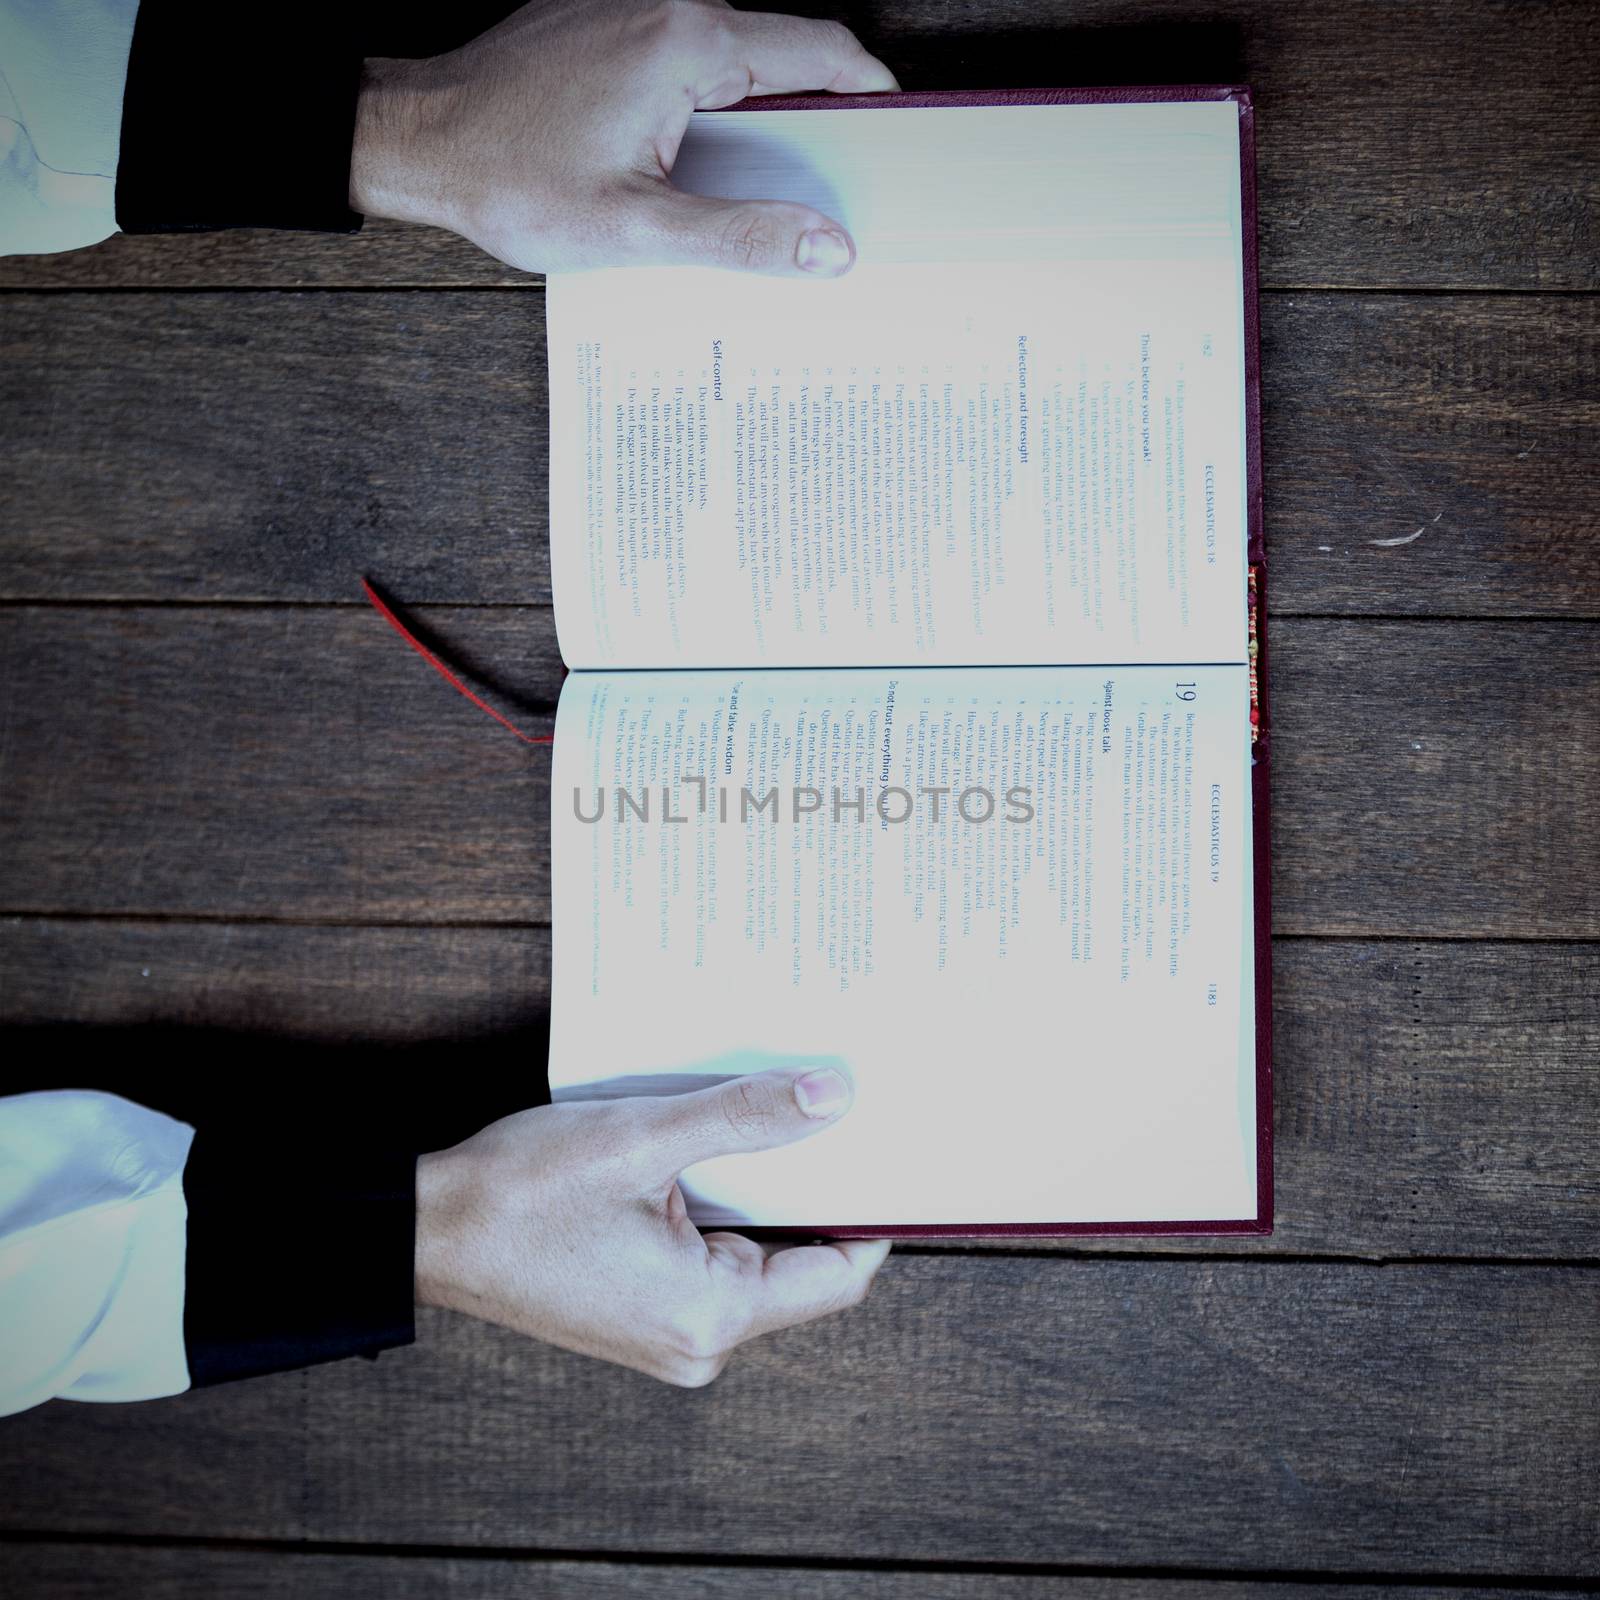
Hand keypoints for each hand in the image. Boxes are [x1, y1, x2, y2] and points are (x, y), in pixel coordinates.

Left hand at [348, 0, 898, 275]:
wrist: (415, 140)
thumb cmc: (511, 180)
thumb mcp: (639, 230)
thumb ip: (743, 237)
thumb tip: (828, 248)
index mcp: (689, 44)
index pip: (818, 49)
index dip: (868, 90)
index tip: (896, 131)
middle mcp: (665, 6)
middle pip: (777, 52)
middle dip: (816, 115)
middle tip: (834, 184)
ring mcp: (630, 9)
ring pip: (727, 58)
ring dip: (757, 116)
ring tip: (765, 188)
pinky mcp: (601, 27)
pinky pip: (679, 59)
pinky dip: (706, 107)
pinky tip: (697, 166)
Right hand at [414, 1065, 889, 1384]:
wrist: (426, 1228)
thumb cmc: (523, 1192)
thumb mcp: (643, 1138)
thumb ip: (744, 1117)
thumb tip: (832, 1098)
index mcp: (710, 1317)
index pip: (836, 1273)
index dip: (870, 1209)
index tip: (890, 1146)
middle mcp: (696, 1343)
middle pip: (796, 1263)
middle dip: (813, 1187)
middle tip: (833, 1111)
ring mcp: (665, 1333)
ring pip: (750, 1256)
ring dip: (760, 1190)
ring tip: (770, 1117)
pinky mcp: (640, 1311)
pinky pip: (708, 1259)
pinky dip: (720, 1205)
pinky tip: (713, 1148)